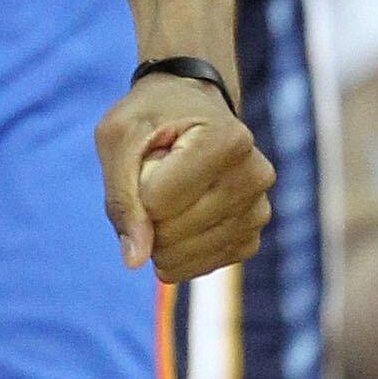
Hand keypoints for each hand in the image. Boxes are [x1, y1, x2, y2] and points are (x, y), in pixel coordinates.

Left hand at [97, 69, 275, 280]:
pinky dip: (175, 249)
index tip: (149, 154)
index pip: (155, 200)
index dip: (134, 184)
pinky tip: (185, 212)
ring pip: (179, 257)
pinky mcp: (250, 240)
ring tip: (174, 189)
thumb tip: (135, 261)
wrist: (192, 110)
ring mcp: (258, 212)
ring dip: (158, 232)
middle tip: (159, 171)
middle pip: (169, 233)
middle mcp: (254, 177)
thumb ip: (121, 197)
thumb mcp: (119, 136)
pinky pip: (195, 268)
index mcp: (227, 140)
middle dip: (145, 211)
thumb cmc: (152, 118)